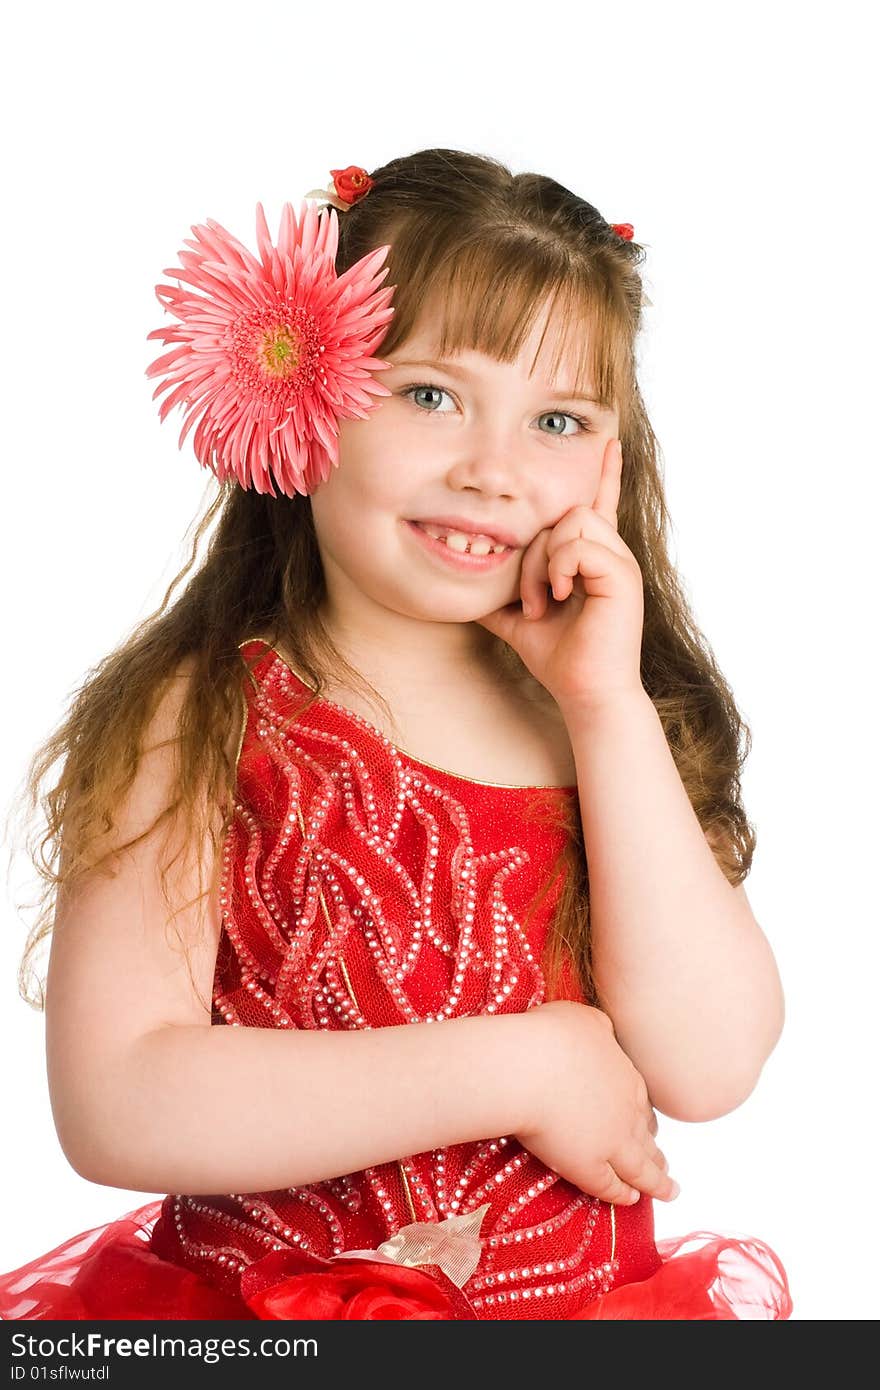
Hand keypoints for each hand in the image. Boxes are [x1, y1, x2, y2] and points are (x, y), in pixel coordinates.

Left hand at [474, 438, 645, 713]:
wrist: (585, 693)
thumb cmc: (559, 659)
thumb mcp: (518, 620)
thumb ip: (500, 596)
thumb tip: (466, 588)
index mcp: (592, 559)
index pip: (599, 505)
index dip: (605, 474)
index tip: (608, 443)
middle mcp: (611, 554)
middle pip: (565, 512)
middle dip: (533, 551)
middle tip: (531, 599)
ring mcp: (620, 562)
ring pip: (571, 521)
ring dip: (543, 561)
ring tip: (544, 601)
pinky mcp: (623, 575)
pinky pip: (580, 544)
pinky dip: (559, 568)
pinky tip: (559, 596)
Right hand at [513, 1000, 679, 1205]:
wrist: (529, 1068)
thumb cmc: (550, 1037)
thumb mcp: (583, 1019)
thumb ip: (600, 1029)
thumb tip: (605, 1033)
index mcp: (627, 1078)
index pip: (642, 1104)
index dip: (647, 1119)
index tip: (652, 1129)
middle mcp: (628, 1113)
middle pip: (646, 1138)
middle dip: (656, 1153)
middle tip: (664, 1166)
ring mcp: (612, 1143)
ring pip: (641, 1169)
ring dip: (655, 1182)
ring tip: (667, 1191)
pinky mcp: (589, 1167)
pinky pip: (611, 1186)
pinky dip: (623, 1195)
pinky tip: (631, 1201)